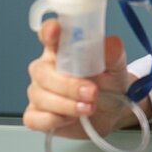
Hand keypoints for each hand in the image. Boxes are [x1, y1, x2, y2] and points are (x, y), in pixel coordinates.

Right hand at [23, 19, 150, 137]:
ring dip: (66, 104)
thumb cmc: (109, 84)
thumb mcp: (117, 67)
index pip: (48, 33)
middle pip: (42, 71)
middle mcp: (46, 67)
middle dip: (68, 85)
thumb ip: (113, 53)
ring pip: (40, 95)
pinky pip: (34, 118)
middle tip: (92, 92)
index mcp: (62, 48)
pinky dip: (55, 119)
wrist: (113, 112)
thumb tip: (110, 42)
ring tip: (89, 107)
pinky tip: (72, 118)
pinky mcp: (36, 115)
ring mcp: (39, 91)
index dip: (48, 31)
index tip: (55, 31)